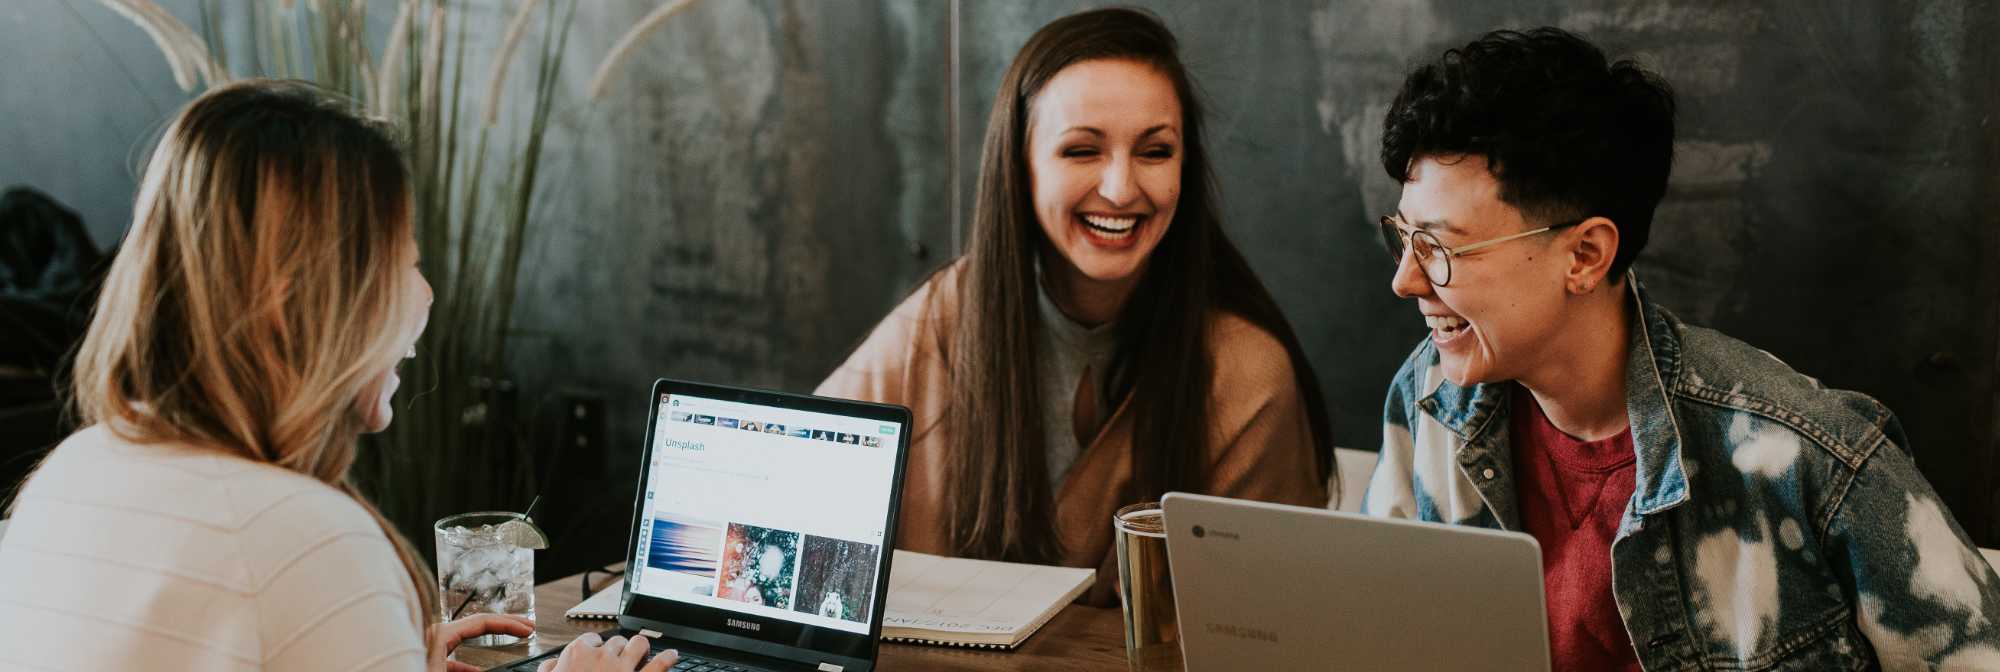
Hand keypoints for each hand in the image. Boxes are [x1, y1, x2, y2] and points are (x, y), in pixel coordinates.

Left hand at [429, 613, 536, 671]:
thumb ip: (467, 669)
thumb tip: (492, 671)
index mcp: (439, 634)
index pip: (483, 621)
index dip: (509, 624)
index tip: (528, 630)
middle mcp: (434, 634)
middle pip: (476, 624)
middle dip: (505, 625)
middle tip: (527, 626)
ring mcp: (429, 644)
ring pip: (464, 638)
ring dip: (490, 642)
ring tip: (510, 643)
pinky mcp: (426, 656)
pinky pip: (450, 655)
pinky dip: (466, 663)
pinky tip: (477, 671)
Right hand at [538, 631, 678, 671]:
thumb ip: (550, 670)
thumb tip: (552, 664)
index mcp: (578, 654)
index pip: (591, 640)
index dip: (595, 647)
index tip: (597, 653)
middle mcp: (602, 656)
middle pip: (616, 641)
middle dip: (618, 649)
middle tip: (619, 658)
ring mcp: (623, 667)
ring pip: (639, 643)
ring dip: (641, 647)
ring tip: (643, 653)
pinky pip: (661, 663)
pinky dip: (668, 657)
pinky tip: (672, 656)